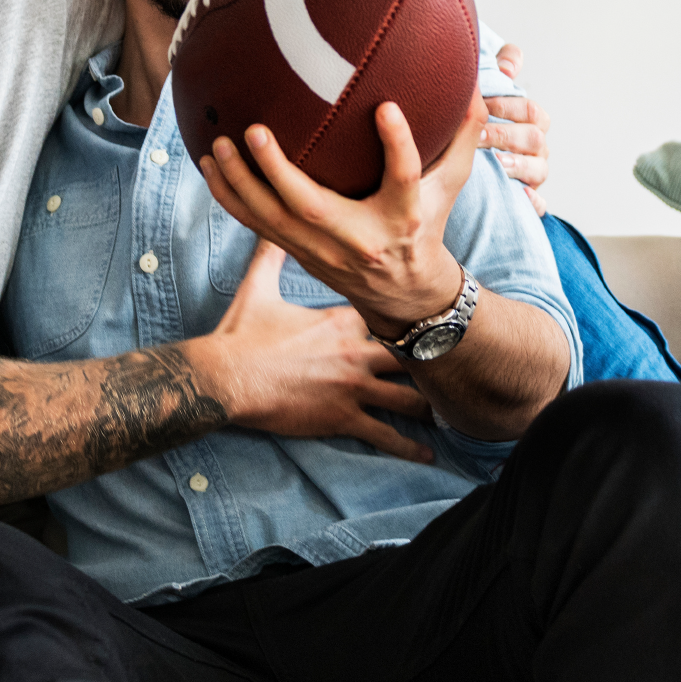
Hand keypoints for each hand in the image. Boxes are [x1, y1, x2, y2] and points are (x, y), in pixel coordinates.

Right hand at [190, 240, 430, 462]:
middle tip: (454, 363)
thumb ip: (270, 257)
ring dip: (428, 403)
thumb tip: (269, 226)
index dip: (405, 316)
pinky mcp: (342, 417)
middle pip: (408, 354)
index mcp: (340, 320)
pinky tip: (429, 455)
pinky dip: (409, 447)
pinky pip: (384, 435)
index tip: (424, 314)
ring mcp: (353, 387)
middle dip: (430, 359)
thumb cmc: (240, 334)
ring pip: (406, 396)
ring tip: (449, 408)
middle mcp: (355, 351)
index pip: (385, 313)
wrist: (226, 376)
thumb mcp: (257, 287)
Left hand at [199, 98, 486, 339]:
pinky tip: (209, 166)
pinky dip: (230, 197)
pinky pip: (256, 225)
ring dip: (241, 183)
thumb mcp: (450, 189)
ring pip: (273, 219)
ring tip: (217, 144)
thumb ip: (462, 141)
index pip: (404, 178)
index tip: (385, 109)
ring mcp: (324, 250)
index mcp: (403, 216)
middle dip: (279, 171)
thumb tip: (475, 90)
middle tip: (255, 131)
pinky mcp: (299, 252)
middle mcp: (360, 237)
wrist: (404, 294)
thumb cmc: (426, 227)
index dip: (397, 145)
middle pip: (314, 207)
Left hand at [482, 43, 549, 215]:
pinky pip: (539, 205)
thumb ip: (501, 69)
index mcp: (531, 121)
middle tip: (479, 136)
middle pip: (535, 138)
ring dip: (519, 165)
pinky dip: (533, 202)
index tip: (485, 104)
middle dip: (506, 135)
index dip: (510, 106)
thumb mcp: (488, 95)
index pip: (531, 110)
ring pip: (540, 169)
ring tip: (497, 164)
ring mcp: (534, 174)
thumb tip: (508, 64)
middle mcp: (537, 147)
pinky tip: (520, 197)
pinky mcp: (529, 200)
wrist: (462, 169)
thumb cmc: (481, 127)